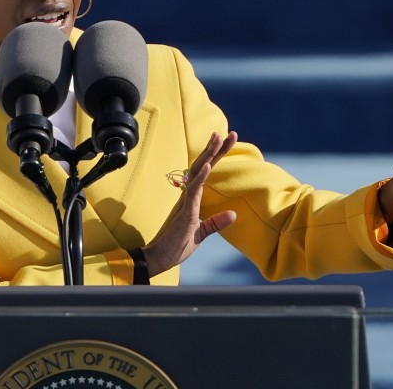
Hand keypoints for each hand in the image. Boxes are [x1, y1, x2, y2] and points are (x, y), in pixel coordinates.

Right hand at [141, 132, 238, 276]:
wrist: (159, 259)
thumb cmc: (176, 246)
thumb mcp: (201, 233)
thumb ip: (215, 223)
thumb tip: (234, 214)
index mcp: (191, 199)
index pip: (205, 172)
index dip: (216, 157)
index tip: (226, 141)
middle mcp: (187, 196)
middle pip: (202, 166)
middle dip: (216, 149)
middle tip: (229, 133)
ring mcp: (185, 203)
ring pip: (197, 173)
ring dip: (209, 156)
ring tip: (218, 139)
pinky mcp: (185, 213)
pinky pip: (193, 192)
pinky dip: (200, 177)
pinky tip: (208, 165)